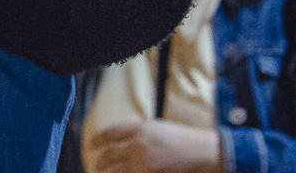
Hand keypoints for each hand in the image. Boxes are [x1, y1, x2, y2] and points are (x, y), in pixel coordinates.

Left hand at [88, 120, 220, 172]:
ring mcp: (142, 164)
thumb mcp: (157, 128)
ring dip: (106, 172)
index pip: (110, 134)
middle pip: (109, 154)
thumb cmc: (183, 140)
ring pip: (115, 170)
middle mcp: (137, 146)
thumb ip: (136, 133)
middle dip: (100, 161)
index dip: (98, 140)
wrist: (203, 154)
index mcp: (138, 130)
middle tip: (96, 164)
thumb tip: (118, 141)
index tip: (92, 144)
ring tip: (102, 172)